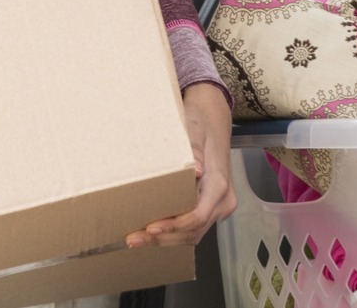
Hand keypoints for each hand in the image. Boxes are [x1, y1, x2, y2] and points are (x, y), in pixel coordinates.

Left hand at [126, 83, 236, 247]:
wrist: (213, 117)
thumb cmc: (201, 121)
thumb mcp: (194, 128)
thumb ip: (194, 148)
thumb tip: (194, 169)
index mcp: (219, 184)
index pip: (198, 216)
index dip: (174, 226)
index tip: (151, 228)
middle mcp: (222, 199)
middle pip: (194, 229)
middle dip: (164, 238)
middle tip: (134, 238)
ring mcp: (218, 204)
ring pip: (194, 232)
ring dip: (166, 239)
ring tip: (137, 239)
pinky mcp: (210, 204)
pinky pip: (194, 225)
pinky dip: (173, 231)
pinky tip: (151, 231)